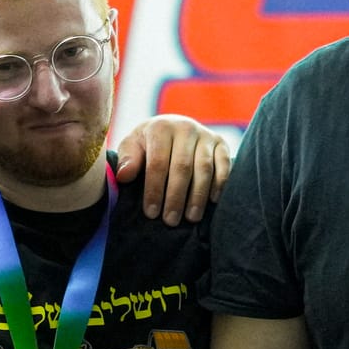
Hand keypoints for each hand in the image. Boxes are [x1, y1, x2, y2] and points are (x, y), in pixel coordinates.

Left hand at [115, 115, 230, 224]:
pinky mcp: (221, 143)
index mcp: (161, 128)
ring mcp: (206, 135)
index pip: (157, 163)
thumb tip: (124, 176)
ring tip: (191, 217)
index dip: (154, 189)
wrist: (174, 128)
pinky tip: (212, 201)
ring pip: (204, 169)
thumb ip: (127, 159)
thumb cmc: (149, 144)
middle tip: (171, 220)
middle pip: (182, 167)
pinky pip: (224, 165)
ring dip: (198, 195)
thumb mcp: (133, 146)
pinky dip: (219, 184)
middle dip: (176, 197)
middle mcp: (185, 128)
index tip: (151, 212)